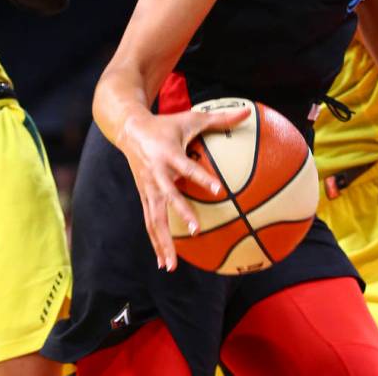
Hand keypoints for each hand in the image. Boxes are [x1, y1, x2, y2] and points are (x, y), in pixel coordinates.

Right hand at [117, 106, 250, 271]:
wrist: (130, 129)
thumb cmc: (166, 124)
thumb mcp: (192, 118)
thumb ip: (220, 118)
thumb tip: (247, 111)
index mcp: (168, 154)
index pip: (187, 168)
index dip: (201, 178)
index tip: (218, 191)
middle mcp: (156, 173)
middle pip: (167, 197)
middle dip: (180, 213)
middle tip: (196, 230)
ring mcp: (147, 187)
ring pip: (154, 218)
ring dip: (162, 241)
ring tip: (171, 266)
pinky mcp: (143, 196)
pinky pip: (150, 222)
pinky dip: (156, 242)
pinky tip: (164, 263)